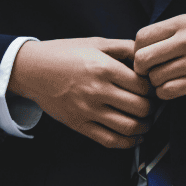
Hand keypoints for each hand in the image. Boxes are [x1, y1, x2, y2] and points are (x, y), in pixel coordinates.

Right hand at [8, 37, 152, 148]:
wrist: (32, 70)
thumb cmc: (65, 54)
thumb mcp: (96, 43)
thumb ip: (124, 47)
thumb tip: (147, 55)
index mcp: (104, 68)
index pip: (143, 86)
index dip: (153, 89)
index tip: (152, 89)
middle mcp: (98, 91)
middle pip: (140, 108)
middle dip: (151, 109)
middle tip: (151, 105)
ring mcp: (88, 110)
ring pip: (128, 127)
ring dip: (144, 127)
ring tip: (145, 122)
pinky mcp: (79, 124)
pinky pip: (109, 140)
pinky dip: (127, 143)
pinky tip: (134, 137)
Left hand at [133, 12, 185, 99]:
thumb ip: (174, 32)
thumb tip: (146, 47)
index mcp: (183, 22)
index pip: (141, 37)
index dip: (137, 50)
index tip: (146, 56)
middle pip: (142, 59)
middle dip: (142, 69)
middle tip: (151, 72)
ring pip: (155, 78)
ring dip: (156, 83)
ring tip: (166, 80)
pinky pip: (170, 91)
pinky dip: (166, 93)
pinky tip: (175, 88)